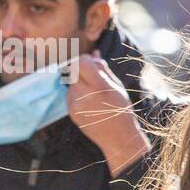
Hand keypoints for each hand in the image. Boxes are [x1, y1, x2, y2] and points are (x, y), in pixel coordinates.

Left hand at [66, 52, 149, 175]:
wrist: (117, 137)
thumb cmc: (120, 109)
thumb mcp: (117, 86)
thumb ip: (103, 68)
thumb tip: (94, 52)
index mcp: (99, 87)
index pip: (81, 63)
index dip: (85, 59)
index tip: (91, 62)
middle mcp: (84, 96)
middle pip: (72, 70)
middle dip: (80, 68)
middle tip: (90, 74)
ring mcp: (75, 105)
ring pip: (70, 82)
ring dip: (78, 81)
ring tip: (93, 92)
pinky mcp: (70, 111)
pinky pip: (69, 94)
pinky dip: (77, 93)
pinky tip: (89, 101)